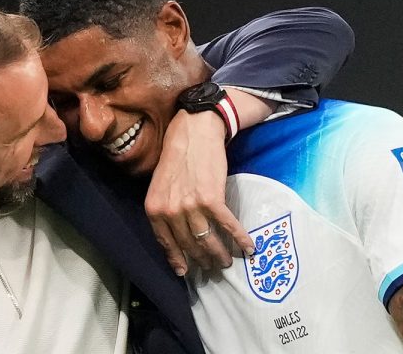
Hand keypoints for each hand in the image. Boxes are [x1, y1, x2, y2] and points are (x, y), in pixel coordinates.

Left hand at [146, 89, 275, 274]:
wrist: (193, 132)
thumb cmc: (177, 158)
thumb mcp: (160, 186)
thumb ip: (164, 210)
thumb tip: (175, 235)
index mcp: (154, 208)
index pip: (166, 243)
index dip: (177, 259)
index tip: (185, 271)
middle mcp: (170, 210)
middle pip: (189, 245)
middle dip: (202, 260)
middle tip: (213, 267)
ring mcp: (190, 206)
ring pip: (207, 240)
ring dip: (220, 254)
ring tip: (227, 262)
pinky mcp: (212, 198)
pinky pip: (227, 225)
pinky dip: (240, 238)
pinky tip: (248, 248)